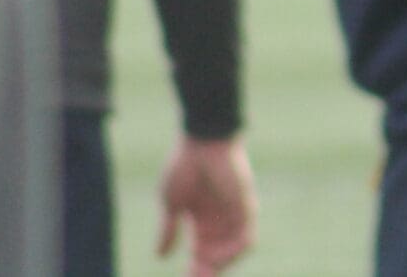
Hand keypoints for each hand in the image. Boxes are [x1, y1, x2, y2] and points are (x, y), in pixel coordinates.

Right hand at [157, 134, 256, 275]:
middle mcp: (222, 220)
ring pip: (234, 250)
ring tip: (203, 269)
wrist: (201, 142)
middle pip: (218, 257)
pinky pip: (246, 237)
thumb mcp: (172, 204)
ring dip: (220, 264)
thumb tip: (160, 255)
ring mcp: (235, 214)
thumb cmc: (185, 166)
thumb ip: (168, 230)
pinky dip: (233, 251)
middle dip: (206, 272)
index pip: (202, 254)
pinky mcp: (246, 206)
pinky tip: (215, 256)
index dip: (195, 270)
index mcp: (204, 220)